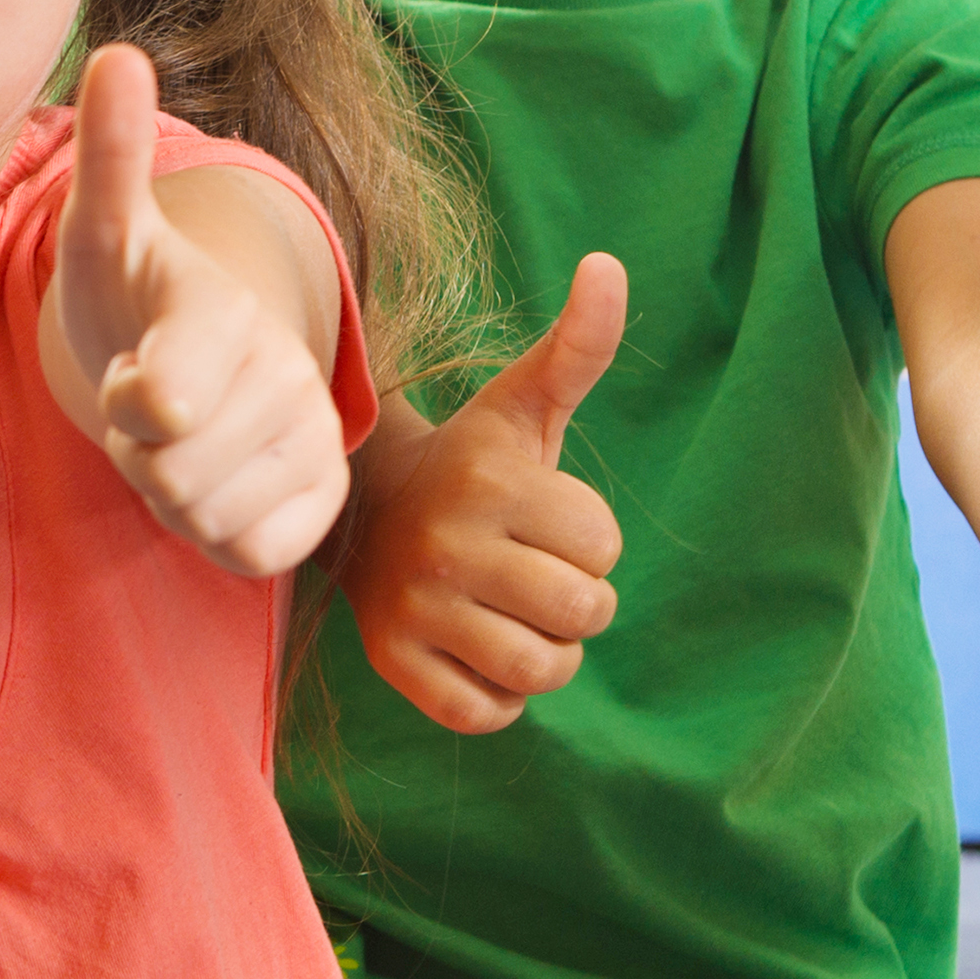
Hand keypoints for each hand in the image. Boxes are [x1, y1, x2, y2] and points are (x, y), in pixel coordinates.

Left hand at [53, 46, 349, 577]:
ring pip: (205, 518)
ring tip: (182, 441)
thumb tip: (118, 55)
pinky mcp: (323, 504)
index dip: (125, 405)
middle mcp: (287, 374)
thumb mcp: (104, 229)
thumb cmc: (134, 293)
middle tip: (153, 408)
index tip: (130, 373)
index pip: (160, 406)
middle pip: (172, 474)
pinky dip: (216, 534)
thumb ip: (111, 153)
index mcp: (228, 313)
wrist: (189, 355)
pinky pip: (249, 555)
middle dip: (139, 454)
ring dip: (171, 494)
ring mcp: (313, 442)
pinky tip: (218, 483)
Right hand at [346, 253, 624, 732]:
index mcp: (491, 483)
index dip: (592, 541)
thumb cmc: (476, 464)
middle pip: (579, 614)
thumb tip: (611, 264)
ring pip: (538, 671)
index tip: (549, 522)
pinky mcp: (393, 662)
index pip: (602, 548)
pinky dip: (500, 699)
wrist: (368, 513)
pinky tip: (485, 654)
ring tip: (521, 620)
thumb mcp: (526, 403)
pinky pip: (484, 713)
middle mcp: (447, 546)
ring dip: (548, 656)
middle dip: (580, 604)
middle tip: (543, 579)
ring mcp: (415, 609)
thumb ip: (580, 345)